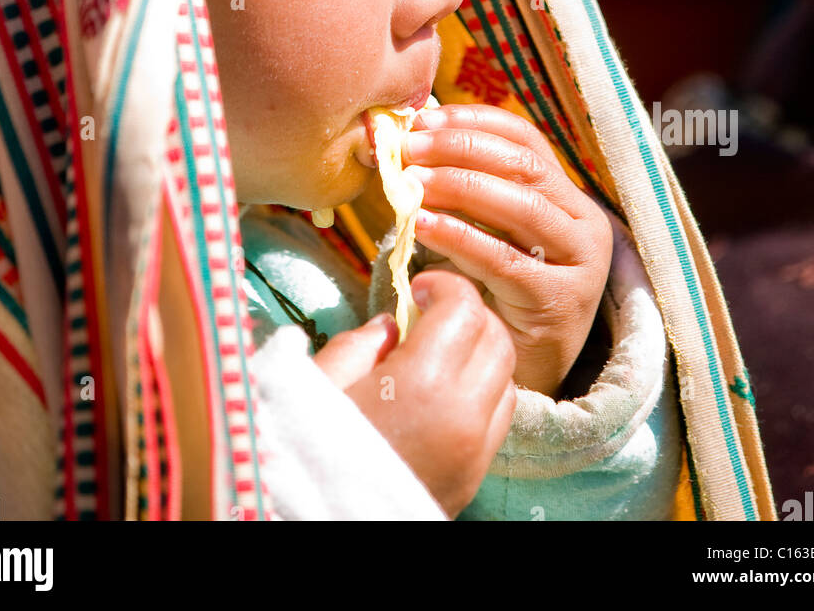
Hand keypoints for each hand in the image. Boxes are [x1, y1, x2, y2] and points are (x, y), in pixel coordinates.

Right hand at [313, 270, 516, 517]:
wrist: (316, 528)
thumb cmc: (306, 453)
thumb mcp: (318, 383)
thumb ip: (359, 344)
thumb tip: (391, 326)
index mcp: (424, 383)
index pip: (465, 309)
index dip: (445, 285)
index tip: (419, 288)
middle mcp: (463, 416)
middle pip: (497, 339)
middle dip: (470, 313)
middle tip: (433, 311)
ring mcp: (474, 451)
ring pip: (507, 379)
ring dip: (482, 354)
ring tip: (442, 351)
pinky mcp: (472, 478)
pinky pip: (499, 420)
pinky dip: (484, 393)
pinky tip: (445, 392)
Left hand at [405, 101, 613, 396]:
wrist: (518, 371)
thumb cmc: (492, 293)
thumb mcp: (484, 231)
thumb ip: (461, 188)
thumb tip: (409, 137)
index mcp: (567, 195)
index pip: (525, 140)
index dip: (474, 122)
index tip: (426, 118)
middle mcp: (583, 221)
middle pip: (523, 166)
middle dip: (460, 149)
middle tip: (409, 148)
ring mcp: (580, 261)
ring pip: (520, 206)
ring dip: (458, 187)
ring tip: (411, 184)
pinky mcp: (562, 300)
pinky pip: (506, 259)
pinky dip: (460, 237)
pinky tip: (423, 227)